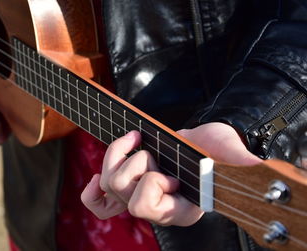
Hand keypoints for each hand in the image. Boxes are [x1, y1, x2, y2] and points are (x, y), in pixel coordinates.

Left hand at [81, 122, 261, 225]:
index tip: (173, 173)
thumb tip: (258, 168)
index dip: (153, 183)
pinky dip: (93, 190)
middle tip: (157, 156)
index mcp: (180, 209)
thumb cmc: (215, 150)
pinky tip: (98, 176)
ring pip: (109, 184)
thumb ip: (241, 163)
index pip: (149, 207)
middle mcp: (156, 207)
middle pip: (124, 195)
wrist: (201, 143)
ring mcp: (139, 197)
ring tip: (137, 142)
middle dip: (138, 165)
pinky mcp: (128, 187)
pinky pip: (99, 201)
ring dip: (118, 156)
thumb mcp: (229, 153)